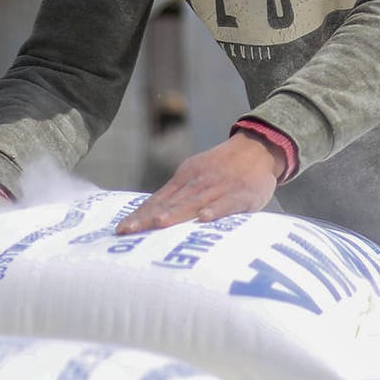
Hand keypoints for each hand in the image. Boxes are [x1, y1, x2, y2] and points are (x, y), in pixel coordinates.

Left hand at [117, 132, 282, 234]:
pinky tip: (204, 220)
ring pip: (194, 202)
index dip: (140, 214)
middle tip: (129, 231)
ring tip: (158, 225)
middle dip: (148, 218)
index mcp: (185, 178)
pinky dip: (216, 210)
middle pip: (169, 202)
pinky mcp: (241, 194)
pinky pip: (227, 203)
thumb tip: (154, 217)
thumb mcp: (198, 175)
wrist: (258, 147)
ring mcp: (219, 187)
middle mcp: (197, 181)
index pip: (157, 199)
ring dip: (176, 213)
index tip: (121, 229)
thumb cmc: (224, 169)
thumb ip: (180, 195)